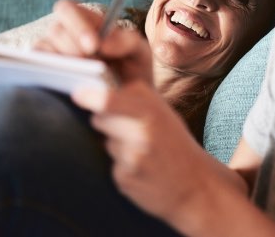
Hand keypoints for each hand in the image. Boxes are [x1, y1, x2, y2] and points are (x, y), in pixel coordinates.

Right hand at [34, 0, 152, 84]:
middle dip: (72, 44)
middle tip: (89, 60)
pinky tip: (69, 81)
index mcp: (87, 23)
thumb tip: (102, 43)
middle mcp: (66, 35)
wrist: (130, 100)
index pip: (68, 9)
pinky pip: (38, 68)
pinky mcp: (47, 74)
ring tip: (84, 74)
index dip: (77, 24)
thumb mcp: (139, 53)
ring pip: (44, 47)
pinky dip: (50, 72)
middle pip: (55, 29)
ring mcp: (54, 54)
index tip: (93, 46)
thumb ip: (128, 41)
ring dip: (64, 60)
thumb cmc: (134, 70)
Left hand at [71, 80, 208, 222]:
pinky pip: (111, 165)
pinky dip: (122, 167)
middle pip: (98, 118)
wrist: (196, 184)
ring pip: (105, 142)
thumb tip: (94, 91)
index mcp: (152, 107)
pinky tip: (142, 169)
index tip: (78, 94)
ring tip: (143, 152)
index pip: (106, 98)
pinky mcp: (125, 177)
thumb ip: (134, 100)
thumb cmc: (175, 143)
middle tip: (130, 130)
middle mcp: (142, 128)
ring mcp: (133, 154)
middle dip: (106, 122)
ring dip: (117, 146)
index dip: (90, 96)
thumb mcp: (162, 112)